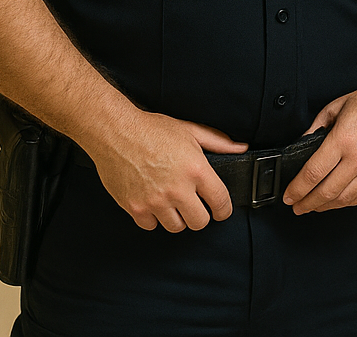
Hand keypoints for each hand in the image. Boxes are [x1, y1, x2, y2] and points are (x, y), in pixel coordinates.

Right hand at [86, 111, 248, 232]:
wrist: (115, 132)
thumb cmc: (151, 129)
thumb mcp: (190, 131)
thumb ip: (218, 142)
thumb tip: (241, 148)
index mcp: (196, 170)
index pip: (221, 202)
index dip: (224, 210)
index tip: (221, 211)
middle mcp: (177, 189)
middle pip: (200, 222)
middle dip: (201, 215)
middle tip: (195, 206)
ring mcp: (155, 201)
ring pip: (176, 227)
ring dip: (177, 218)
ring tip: (172, 203)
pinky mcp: (135, 208)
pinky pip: (151, 226)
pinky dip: (153, 218)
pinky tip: (153, 204)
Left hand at [282, 72, 356, 213]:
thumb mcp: (337, 106)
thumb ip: (316, 128)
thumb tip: (302, 146)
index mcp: (344, 139)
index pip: (313, 173)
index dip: (297, 189)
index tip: (289, 195)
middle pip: (327, 191)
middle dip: (307, 203)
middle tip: (297, 206)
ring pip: (344, 199)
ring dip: (325, 206)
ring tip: (314, 206)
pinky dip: (346, 202)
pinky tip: (336, 201)